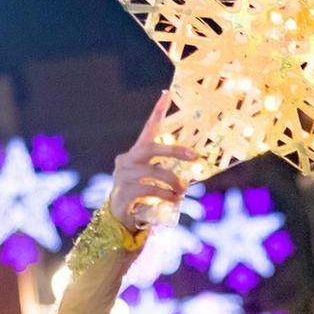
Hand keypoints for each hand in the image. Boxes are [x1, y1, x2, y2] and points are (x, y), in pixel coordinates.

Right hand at [108, 91, 194, 232]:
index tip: (167, 94)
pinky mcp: (124, 192)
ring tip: (182, 190)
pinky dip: (165, 194)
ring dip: (173, 181)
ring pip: (153, 172)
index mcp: (135, 155)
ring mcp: (123, 176)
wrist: (119, 220)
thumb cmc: (141, 197)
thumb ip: (166, 172)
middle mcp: (126, 161)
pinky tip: (173, 199)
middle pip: (151, 149)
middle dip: (174, 151)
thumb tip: (192, 173)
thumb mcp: (154, 181)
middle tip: (194, 156)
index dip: (157, 112)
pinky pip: (149, 189)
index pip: (147, 129)